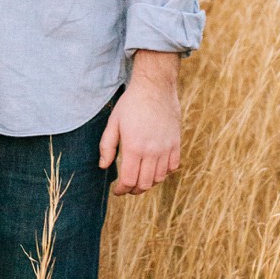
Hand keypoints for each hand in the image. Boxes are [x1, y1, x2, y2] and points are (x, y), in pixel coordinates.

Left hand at [99, 51, 181, 194]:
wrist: (155, 88)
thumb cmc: (131, 104)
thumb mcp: (113, 123)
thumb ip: (107, 146)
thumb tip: (103, 166)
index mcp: (134, 147)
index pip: (129, 180)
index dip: (122, 190)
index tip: (117, 190)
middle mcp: (152, 151)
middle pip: (145, 183)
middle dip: (134, 190)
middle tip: (126, 188)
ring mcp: (166, 148)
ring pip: (159, 178)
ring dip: (148, 183)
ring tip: (139, 179)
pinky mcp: (176, 143)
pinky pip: (173, 167)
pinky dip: (164, 173)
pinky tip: (154, 169)